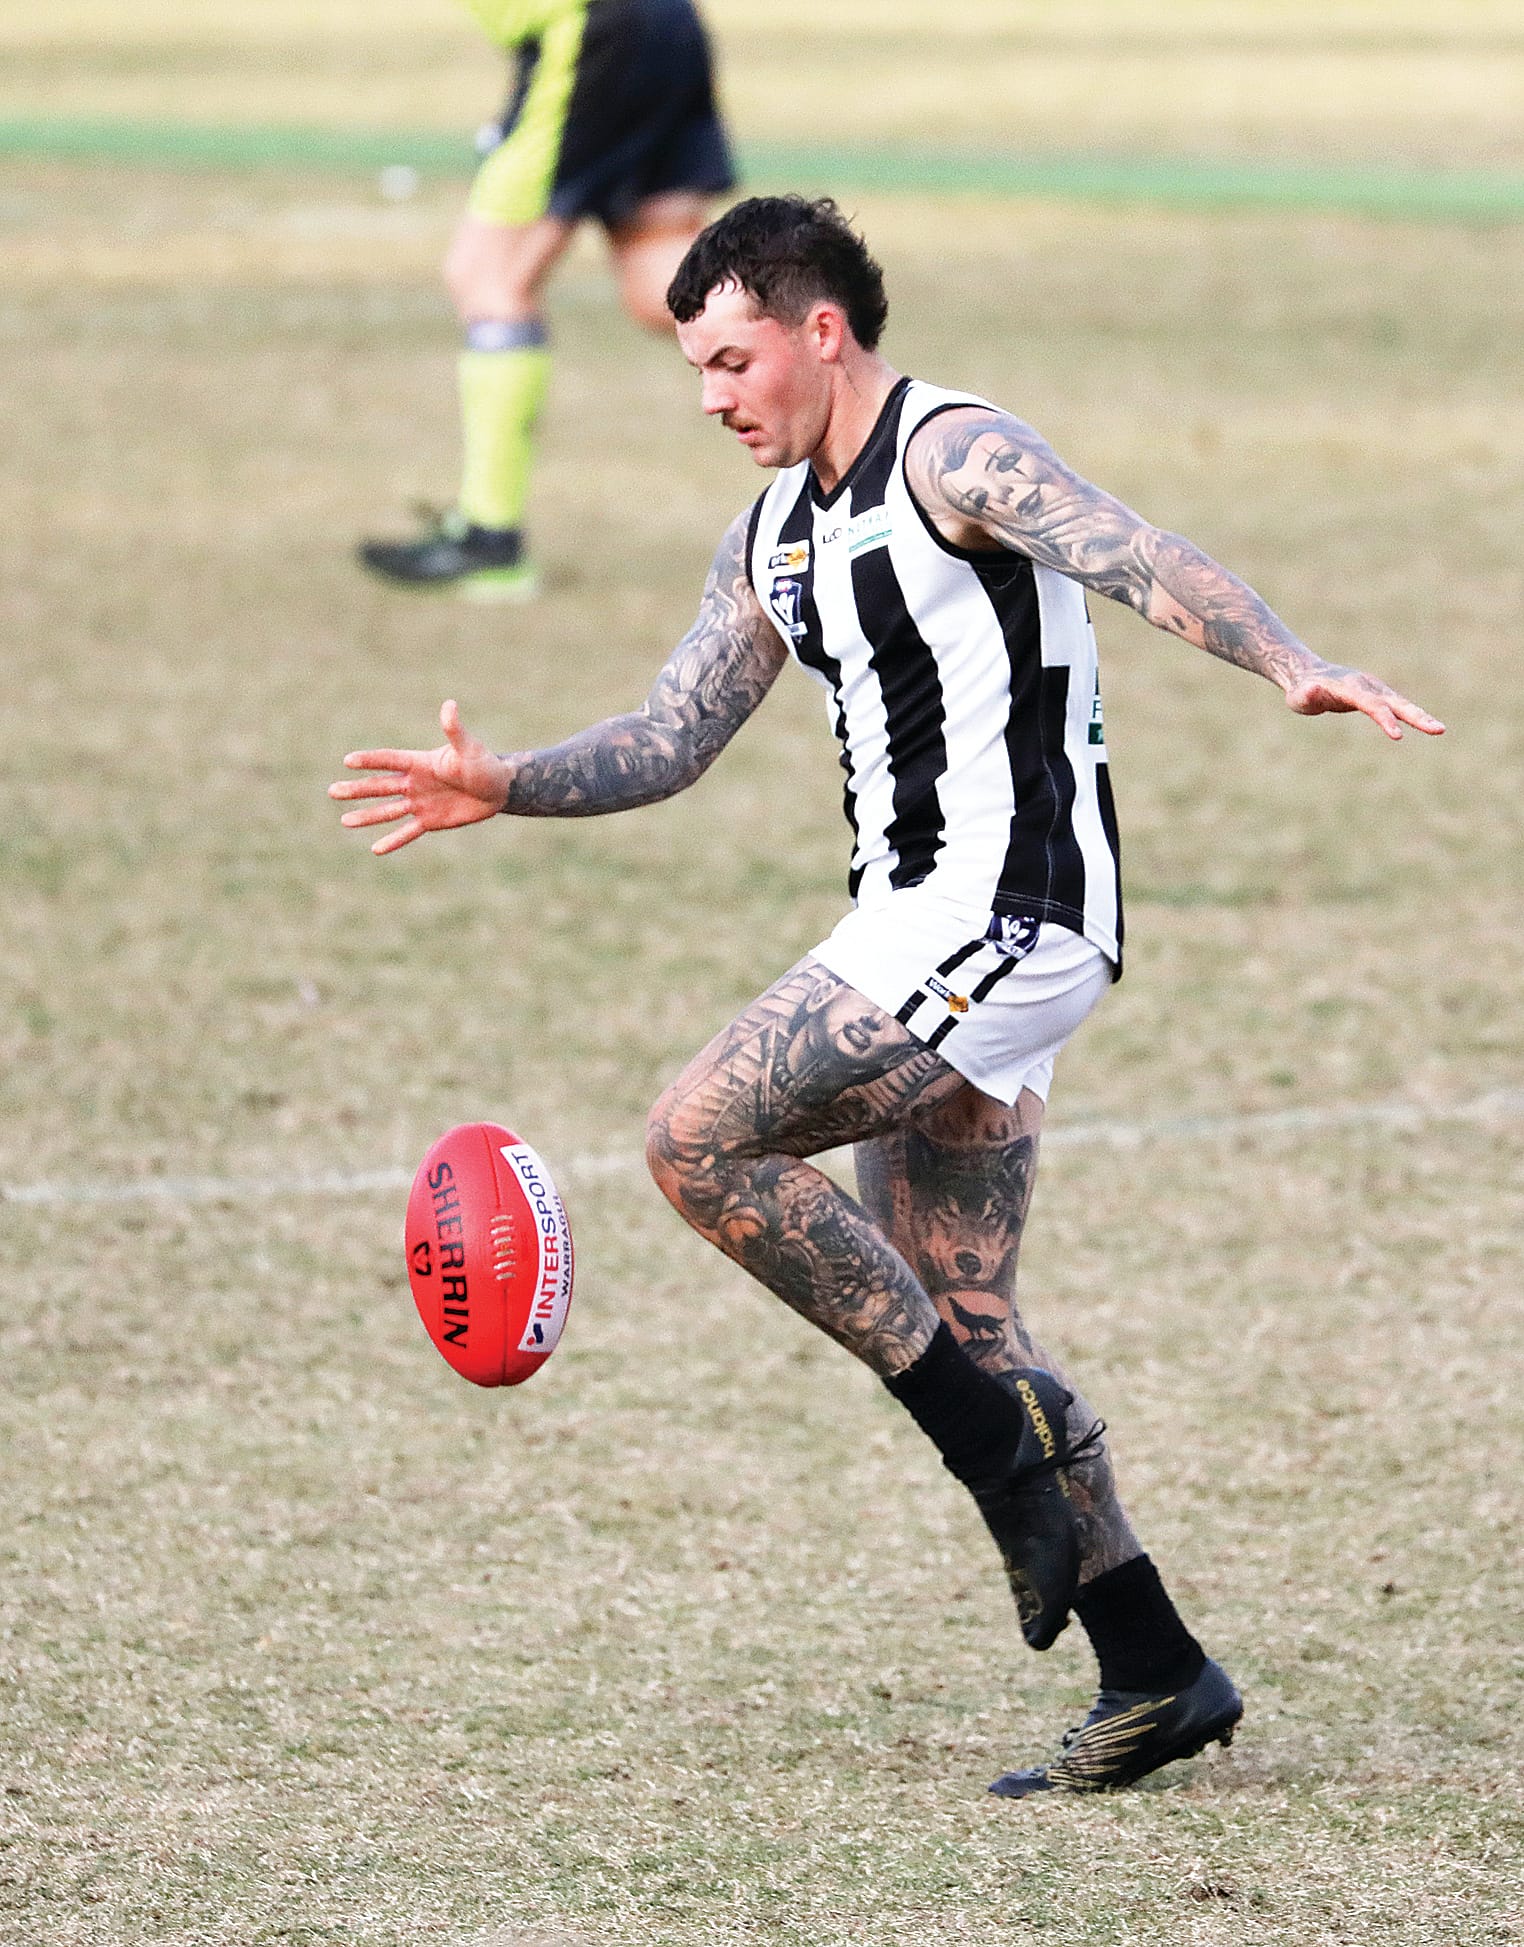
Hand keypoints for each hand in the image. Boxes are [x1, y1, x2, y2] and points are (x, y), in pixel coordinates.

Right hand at [329, 699, 511, 854]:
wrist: (497, 789)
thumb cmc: (483, 764)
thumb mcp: (468, 748)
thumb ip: (454, 730)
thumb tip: (449, 705)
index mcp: (420, 763)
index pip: (390, 761)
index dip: (371, 761)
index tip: (348, 761)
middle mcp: (415, 783)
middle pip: (380, 787)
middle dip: (357, 789)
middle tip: (332, 791)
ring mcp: (420, 803)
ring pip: (388, 811)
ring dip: (367, 816)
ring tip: (344, 821)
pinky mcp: (430, 821)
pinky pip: (408, 832)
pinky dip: (393, 840)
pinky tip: (376, 850)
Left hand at [1284, 663, 1444, 740]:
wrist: (1308, 674)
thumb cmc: (1302, 689)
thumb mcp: (1300, 695)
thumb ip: (1308, 694)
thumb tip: (1312, 689)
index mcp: (1351, 689)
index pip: (1372, 706)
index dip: (1385, 719)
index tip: (1397, 736)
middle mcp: (1368, 688)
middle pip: (1396, 703)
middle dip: (1417, 717)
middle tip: (1438, 730)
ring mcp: (1376, 691)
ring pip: (1402, 704)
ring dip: (1421, 717)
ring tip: (1440, 729)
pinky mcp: (1378, 696)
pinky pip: (1398, 707)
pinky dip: (1414, 716)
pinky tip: (1429, 725)